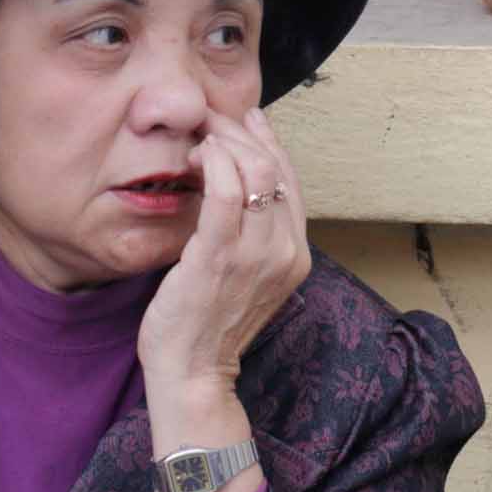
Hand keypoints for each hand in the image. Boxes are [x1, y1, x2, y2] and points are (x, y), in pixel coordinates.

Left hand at [134, 106, 310, 393]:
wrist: (194, 373)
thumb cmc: (209, 323)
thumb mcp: (247, 275)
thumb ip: (253, 235)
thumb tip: (239, 183)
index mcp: (296, 254)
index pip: (290, 181)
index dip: (270, 142)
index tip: (246, 118)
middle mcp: (286, 251)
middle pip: (275, 169)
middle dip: (243, 132)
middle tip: (212, 117)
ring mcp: (256, 255)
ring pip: (255, 171)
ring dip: (226, 141)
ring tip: (202, 134)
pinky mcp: (219, 257)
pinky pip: (226, 193)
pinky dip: (215, 164)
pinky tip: (199, 155)